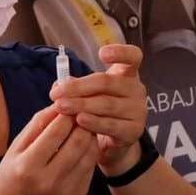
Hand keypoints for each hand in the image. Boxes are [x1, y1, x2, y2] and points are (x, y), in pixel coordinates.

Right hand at [0, 105, 98, 194]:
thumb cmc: (10, 179)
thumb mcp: (15, 150)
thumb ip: (37, 125)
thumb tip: (59, 103)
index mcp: (28, 167)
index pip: (57, 130)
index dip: (67, 112)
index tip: (69, 103)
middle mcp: (49, 181)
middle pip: (78, 140)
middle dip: (83, 121)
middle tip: (81, 111)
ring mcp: (66, 192)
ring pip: (90, 152)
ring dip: (90, 134)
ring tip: (83, 126)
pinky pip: (90, 167)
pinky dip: (89, 152)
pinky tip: (82, 145)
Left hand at [49, 44, 147, 175]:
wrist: (113, 141)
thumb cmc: (101, 110)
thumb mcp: (91, 94)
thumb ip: (77, 86)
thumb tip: (58, 84)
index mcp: (128, 74)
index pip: (133, 56)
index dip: (120, 52)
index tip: (101, 53)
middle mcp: (137, 90)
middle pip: (108, 82)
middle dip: (79, 87)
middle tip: (57, 93)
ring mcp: (138, 111)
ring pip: (107, 104)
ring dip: (81, 105)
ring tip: (62, 106)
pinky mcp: (134, 130)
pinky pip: (111, 125)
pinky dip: (93, 122)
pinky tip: (79, 120)